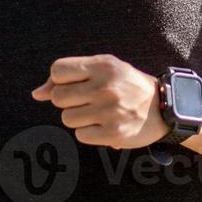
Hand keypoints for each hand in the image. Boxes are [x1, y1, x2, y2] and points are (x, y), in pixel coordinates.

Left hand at [31, 54, 169, 150]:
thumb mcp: (105, 70)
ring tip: (98, 113)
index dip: (59, 80)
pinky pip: (80, 135)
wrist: (164, 107)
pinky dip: (89, 133)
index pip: (57, 70)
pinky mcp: (113, 133)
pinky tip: (104, 125)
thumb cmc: (127, 85)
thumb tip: (36, 94)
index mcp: (103, 66)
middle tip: (87, 101)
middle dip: (68, 101)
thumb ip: (70, 77)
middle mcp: (106, 87)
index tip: (74, 85)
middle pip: (58, 97)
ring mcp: (109, 111)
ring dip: (78, 118)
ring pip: (67, 118)